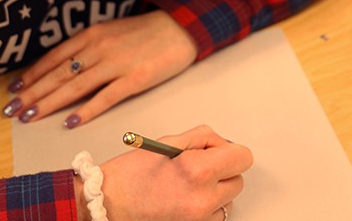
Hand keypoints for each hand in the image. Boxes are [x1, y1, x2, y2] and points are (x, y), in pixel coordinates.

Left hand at [2, 10, 197, 125]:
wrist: (179, 27)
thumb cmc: (143, 31)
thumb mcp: (110, 30)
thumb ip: (88, 46)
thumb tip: (63, 66)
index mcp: (93, 34)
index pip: (55, 57)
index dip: (33, 74)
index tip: (14, 88)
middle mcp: (100, 47)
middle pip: (60, 73)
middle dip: (33, 92)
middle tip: (12, 110)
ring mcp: (117, 63)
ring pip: (76, 86)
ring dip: (50, 103)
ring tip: (30, 116)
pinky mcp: (135, 79)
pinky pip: (106, 97)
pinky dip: (87, 110)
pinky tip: (71, 121)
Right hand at [88, 125, 252, 220]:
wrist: (109, 205)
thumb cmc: (131, 174)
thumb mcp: (169, 142)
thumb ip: (202, 138)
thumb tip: (222, 143)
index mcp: (197, 170)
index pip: (242, 157)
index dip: (230, 150)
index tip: (218, 150)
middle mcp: (203, 199)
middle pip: (238, 180)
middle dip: (223, 170)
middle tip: (198, 165)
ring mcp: (200, 220)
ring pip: (228, 201)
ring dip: (215, 190)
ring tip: (187, 184)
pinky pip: (215, 217)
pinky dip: (206, 207)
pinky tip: (185, 199)